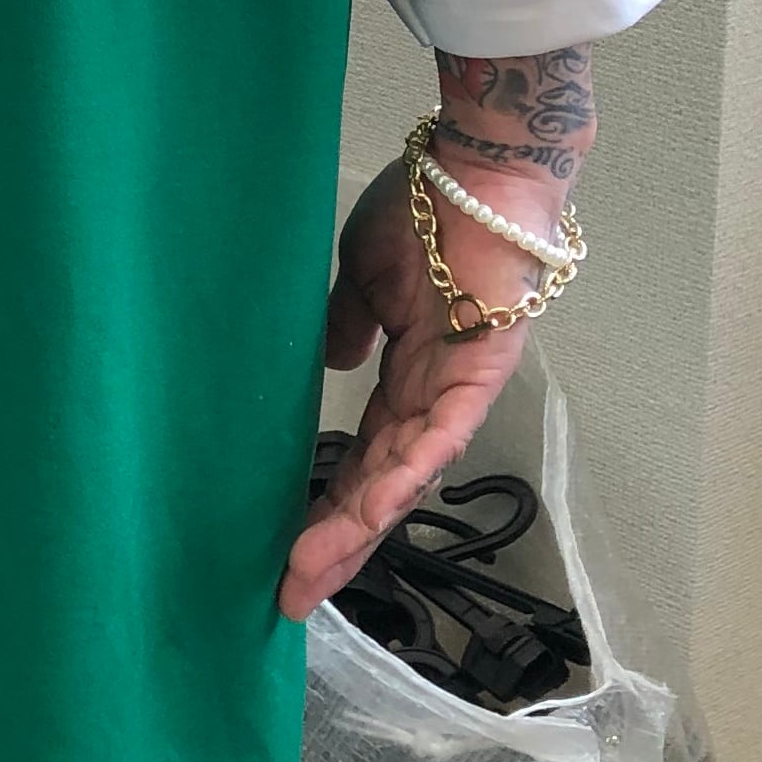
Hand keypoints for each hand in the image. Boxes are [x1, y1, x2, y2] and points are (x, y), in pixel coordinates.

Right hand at [280, 141, 563, 620]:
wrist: (476, 168)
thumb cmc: (424, 206)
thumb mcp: (363, 273)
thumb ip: (348, 322)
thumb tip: (330, 362)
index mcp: (406, 371)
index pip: (362, 455)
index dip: (325, 504)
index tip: (280, 549)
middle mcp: (432, 395)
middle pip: (378, 484)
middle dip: (335, 541)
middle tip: (288, 592)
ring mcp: (457, 389)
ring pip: (403, 475)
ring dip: (358, 527)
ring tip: (309, 569)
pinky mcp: (480, 373)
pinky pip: (439, 434)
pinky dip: (403, 473)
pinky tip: (369, 512)